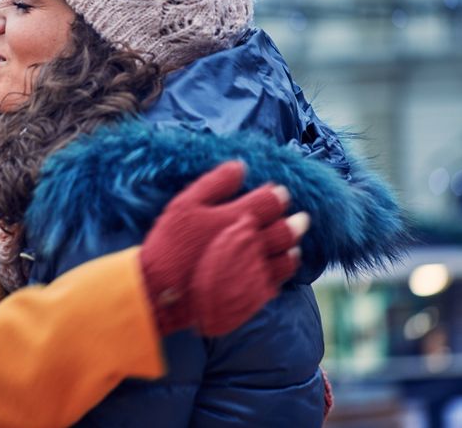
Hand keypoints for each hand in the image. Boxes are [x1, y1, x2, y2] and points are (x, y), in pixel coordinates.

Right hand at [139, 160, 306, 335]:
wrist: (162, 292)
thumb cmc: (171, 244)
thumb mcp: (184, 205)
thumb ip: (214, 183)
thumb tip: (239, 166)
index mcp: (238, 217)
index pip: (271, 201)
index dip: (277, 195)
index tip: (276, 193)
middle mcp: (252, 244)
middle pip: (286, 230)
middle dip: (295, 221)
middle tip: (299, 218)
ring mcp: (254, 271)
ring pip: (287, 258)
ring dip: (291, 247)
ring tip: (290, 243)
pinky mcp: (252, 295)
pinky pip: (277, 282)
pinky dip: (280, 272)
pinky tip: (274, 266)